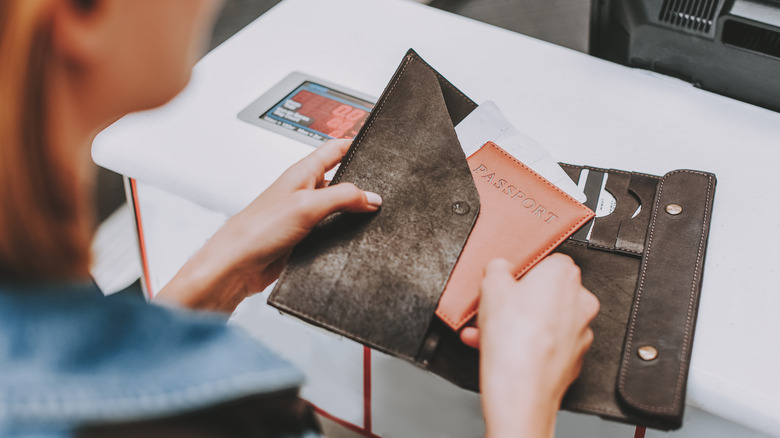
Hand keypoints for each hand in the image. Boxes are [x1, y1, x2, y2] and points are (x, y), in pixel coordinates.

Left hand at [154, 139, 380, 311]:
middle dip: (361, 183)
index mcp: (302, 173)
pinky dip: (343, 233)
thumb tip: (372, 197)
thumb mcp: (307, 205)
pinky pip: (332, 231)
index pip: (334, 149)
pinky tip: (351, 238)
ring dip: (352, 212)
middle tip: (381, 188)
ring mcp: (305, 215)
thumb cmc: (256, 230)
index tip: (375, 144)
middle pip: (341, 179)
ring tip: (369, 215)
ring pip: (339, 208)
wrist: (237, 266)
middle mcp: (304, 191)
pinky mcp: (305, 238)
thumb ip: (343, 197)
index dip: (354, 143)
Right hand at [462, 255, 598, 437]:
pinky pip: (547, 345)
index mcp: (564, 274)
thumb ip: (497, 268)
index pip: (547, 261)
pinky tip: (501, 351)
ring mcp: (580, 332)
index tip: (505, 282)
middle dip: (516, 302)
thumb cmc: (513, 337)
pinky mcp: (573, 358)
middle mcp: (580, 301)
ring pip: (544, 322)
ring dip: (517, 325)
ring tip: (486, 335)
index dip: (522, 272)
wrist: (522, 387)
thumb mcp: (490, 285)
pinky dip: (527, 346)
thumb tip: (500, 268)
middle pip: (545, 294)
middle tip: (493, 309)